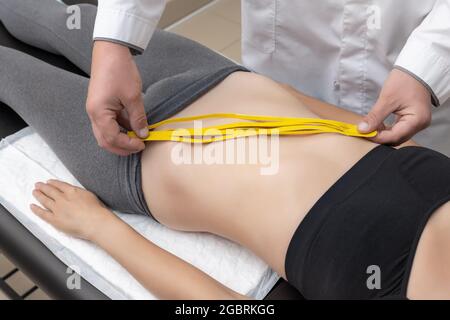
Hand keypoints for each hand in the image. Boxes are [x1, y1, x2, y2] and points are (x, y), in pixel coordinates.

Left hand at [30, 180, 114, 240]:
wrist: (94, 222)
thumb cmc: (96, 210)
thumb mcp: (89, 195)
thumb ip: (79, 192)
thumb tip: (74, 192)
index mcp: (72, 191)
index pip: (59, 185)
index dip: (53, 183)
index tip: (48, 181)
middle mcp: (63, 198)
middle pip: (50, 190)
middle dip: (43, 187)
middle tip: (38, 185)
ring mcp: (57, 209)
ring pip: (45, 200)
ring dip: (38, 195)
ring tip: (34, 192)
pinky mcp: (55, 220)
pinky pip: (42, 213)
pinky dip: (36, 209)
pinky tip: (32, 206)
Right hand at [86, 41, 148, 155]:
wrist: (110, 50)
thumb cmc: (119, 70)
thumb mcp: (133, 97)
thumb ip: (138, 118)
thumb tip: (143, 133)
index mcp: (98, 113)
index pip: (112, 139)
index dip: (128, 145)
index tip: (142, 144)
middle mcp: (93, 114)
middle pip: (105, 140)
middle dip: (121, 147)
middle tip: (138, 147)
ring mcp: (96, 110)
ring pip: (106, 133)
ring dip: (121, 139)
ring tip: (137, 138)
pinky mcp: (101, 105)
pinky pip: (109, 123)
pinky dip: (120, 128)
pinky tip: (133, 128)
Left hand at [358, 68, 431, 144]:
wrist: (415, 69)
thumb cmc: (404, 81)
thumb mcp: (387, 99)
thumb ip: (375, 117)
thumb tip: (362, 130)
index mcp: (417, 120)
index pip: (394, 136)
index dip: (377, 137)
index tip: (363, 133)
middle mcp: (419, 124)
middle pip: (396, 139)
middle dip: (379, 137)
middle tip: (364, 131)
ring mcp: (416, 123)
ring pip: (396, 135)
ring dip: (382, 133)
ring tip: (369, 125)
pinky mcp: (412, 120)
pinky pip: (397, 129)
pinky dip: (386, 129)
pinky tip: (377, 124)